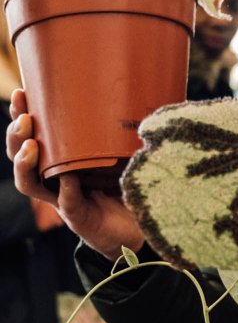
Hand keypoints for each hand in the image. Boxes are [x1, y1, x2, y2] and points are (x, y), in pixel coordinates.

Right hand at [7, 88, 145, 260]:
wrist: (135, 230)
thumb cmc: (125, 187)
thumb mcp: (120, 156)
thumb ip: (117, 137)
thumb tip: (128, 101)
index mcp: (61, 160)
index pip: (31, 135)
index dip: (20, 116)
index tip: (21, 93)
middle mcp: (53, 179)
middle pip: (20, 155)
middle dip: (16, 135)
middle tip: (25, 118)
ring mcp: (61, 198)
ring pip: (29, 181)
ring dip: (25, 162)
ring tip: (32, 145)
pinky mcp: (77, 216)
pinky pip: (66, 201)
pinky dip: (66, 190)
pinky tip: (67, 178)